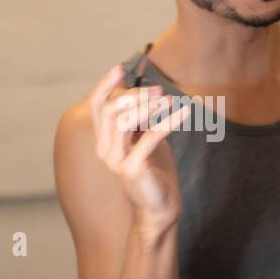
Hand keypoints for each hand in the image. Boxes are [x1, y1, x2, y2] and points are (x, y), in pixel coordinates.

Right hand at [87, 65, 190, 236]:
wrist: (159, 210)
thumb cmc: (155, 174)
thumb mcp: (146, 141)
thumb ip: (141, 121)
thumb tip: (148, 94)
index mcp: (104, 141)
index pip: (96, 106)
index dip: (104, 85)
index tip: (120, 68)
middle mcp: (105, 150)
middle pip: (110, 109)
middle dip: (134, 95)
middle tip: (158, 90)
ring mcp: (116, 161)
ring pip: (124, 121)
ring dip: (148, 106)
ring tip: (170, 100)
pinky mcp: (133, 170)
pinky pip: (149, 138)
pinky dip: (168, 122)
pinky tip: (183, 114)